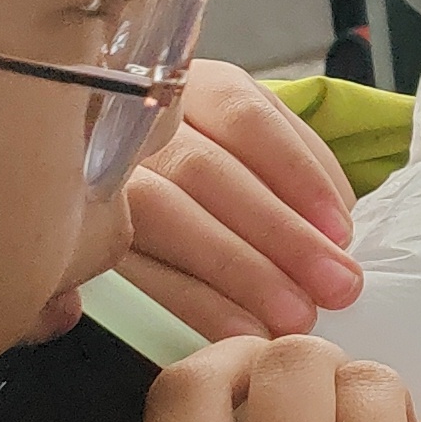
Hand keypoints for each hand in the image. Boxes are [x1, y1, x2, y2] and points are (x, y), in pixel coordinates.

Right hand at [122, 61, 362, 338]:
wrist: (118, 197)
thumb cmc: (223, 172)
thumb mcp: (261, 153)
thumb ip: (300, 177)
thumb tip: (337, 237)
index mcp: (196, 90)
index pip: (248, 120)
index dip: (298, 174)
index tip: (342, 231)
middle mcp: (139, 123)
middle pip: (205, 170)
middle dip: (279, 233)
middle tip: (336, 287)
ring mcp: (98, 175)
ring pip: (161, 214)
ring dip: (236, 270)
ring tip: (292, 317)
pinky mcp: (78, 233)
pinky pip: (130, 268)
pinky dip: (188, 301)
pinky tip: (235, 330)